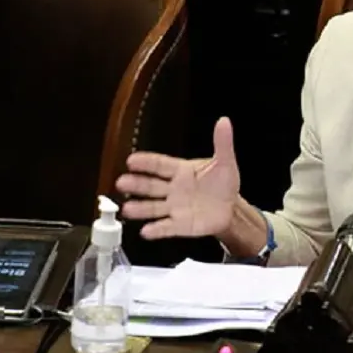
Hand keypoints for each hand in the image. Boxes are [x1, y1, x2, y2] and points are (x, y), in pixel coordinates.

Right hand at [115, 117, 240, 240]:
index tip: (131, 160)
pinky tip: (146, 231)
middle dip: (136, 184)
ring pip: (153, 207)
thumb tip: (224, 122)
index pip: (160, 164)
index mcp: (181, 171)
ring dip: (140, 208)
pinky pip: (166, 227)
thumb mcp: (225, 162)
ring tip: (127, 209)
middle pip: (151, 185)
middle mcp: (173, 189)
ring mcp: (174, 208)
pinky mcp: (179, 225)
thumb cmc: (223, 184)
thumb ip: (222, 143)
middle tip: (121, 182)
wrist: (231, 209)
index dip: (146, 162)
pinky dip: (156, 230)